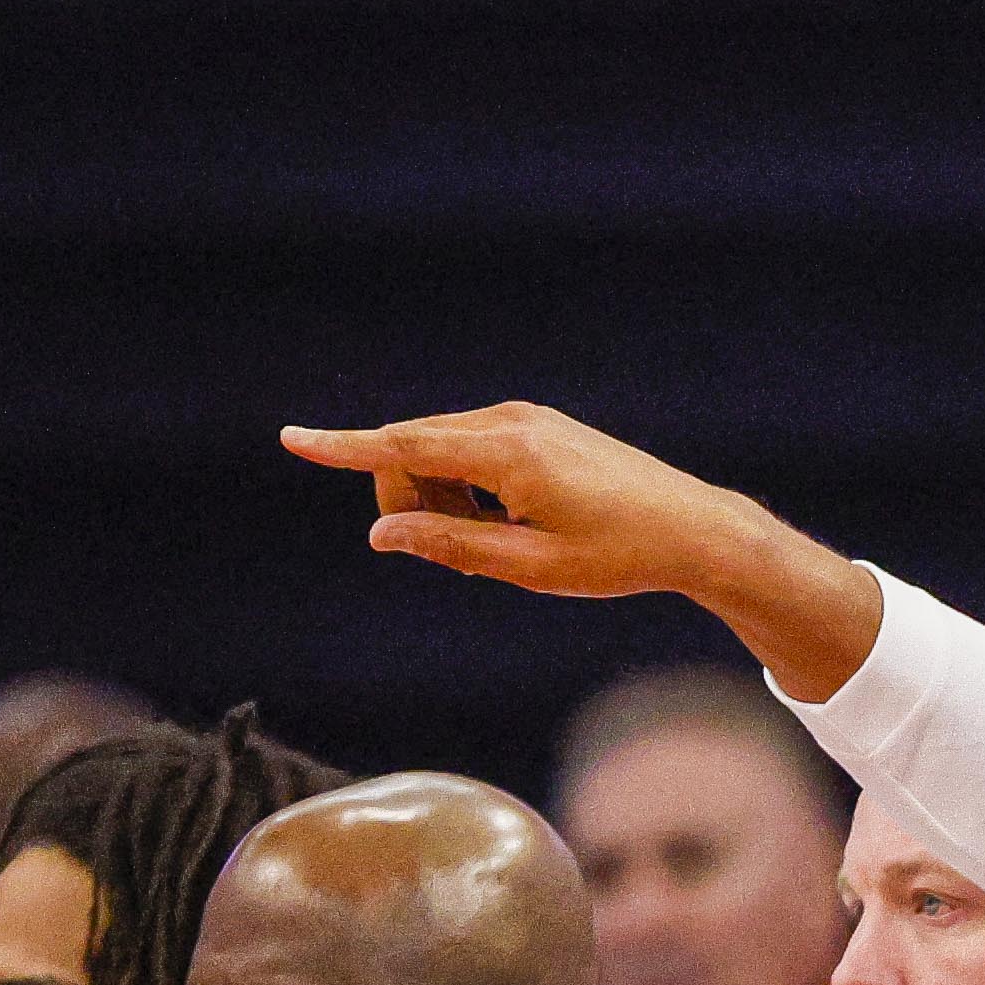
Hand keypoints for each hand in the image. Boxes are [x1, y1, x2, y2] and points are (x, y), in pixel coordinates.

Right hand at [282, 407, 775, 603]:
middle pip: (415, 452)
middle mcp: (512, 421)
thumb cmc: (616, 556)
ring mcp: (526, 417)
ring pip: (441, 452)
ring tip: (502, 544)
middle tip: (464, 560)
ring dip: (444, 500)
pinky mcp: (536, 424)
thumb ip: (449, 546)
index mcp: (509, 454)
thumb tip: (380, 533)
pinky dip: (468, 488)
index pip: (405, 446)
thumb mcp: (528, 568)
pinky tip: (511, 523)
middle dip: (413, 504)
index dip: (344, 448)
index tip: (293, 440)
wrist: (691, 528)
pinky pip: (470, 450)